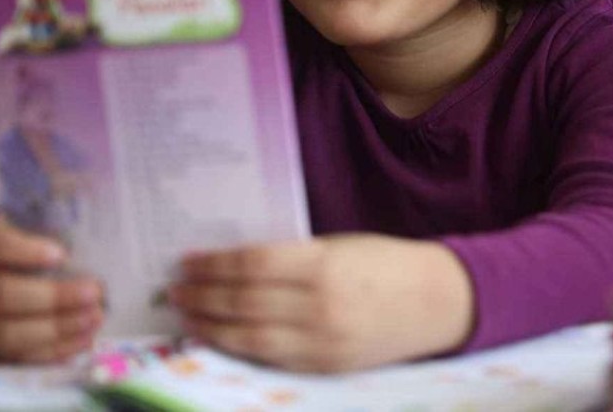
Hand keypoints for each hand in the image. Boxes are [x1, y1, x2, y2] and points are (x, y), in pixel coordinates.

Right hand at [0, 216, 103, 362]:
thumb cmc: (11, 253)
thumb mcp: (19, 229)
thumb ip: (48, 224)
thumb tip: (95, 215)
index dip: (24, 252)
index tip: (61, 254)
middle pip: (2, 294)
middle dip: (53, 297)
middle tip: (94, 291)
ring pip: (10, 333)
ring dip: (58, 328)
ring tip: (96, 316)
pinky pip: (21, 356)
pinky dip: (56, 350)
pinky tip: (86, 338)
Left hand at [169, 234, 474, 372]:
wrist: (437, 302)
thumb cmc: (386, 263)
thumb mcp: (340, 246)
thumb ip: (293, 258)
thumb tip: (235, 265)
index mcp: (323, 265)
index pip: (251, 266)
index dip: (213, 265)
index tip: (186, 261)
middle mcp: (319, 306)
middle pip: (243, 303)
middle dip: (202, 296)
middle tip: (174, 290)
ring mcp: (322, 342)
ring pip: (250, 338)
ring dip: (210, 327)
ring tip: (186, 316)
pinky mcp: (326, 367)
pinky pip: (271, 360)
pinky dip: (239, 349)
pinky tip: (219, 339)